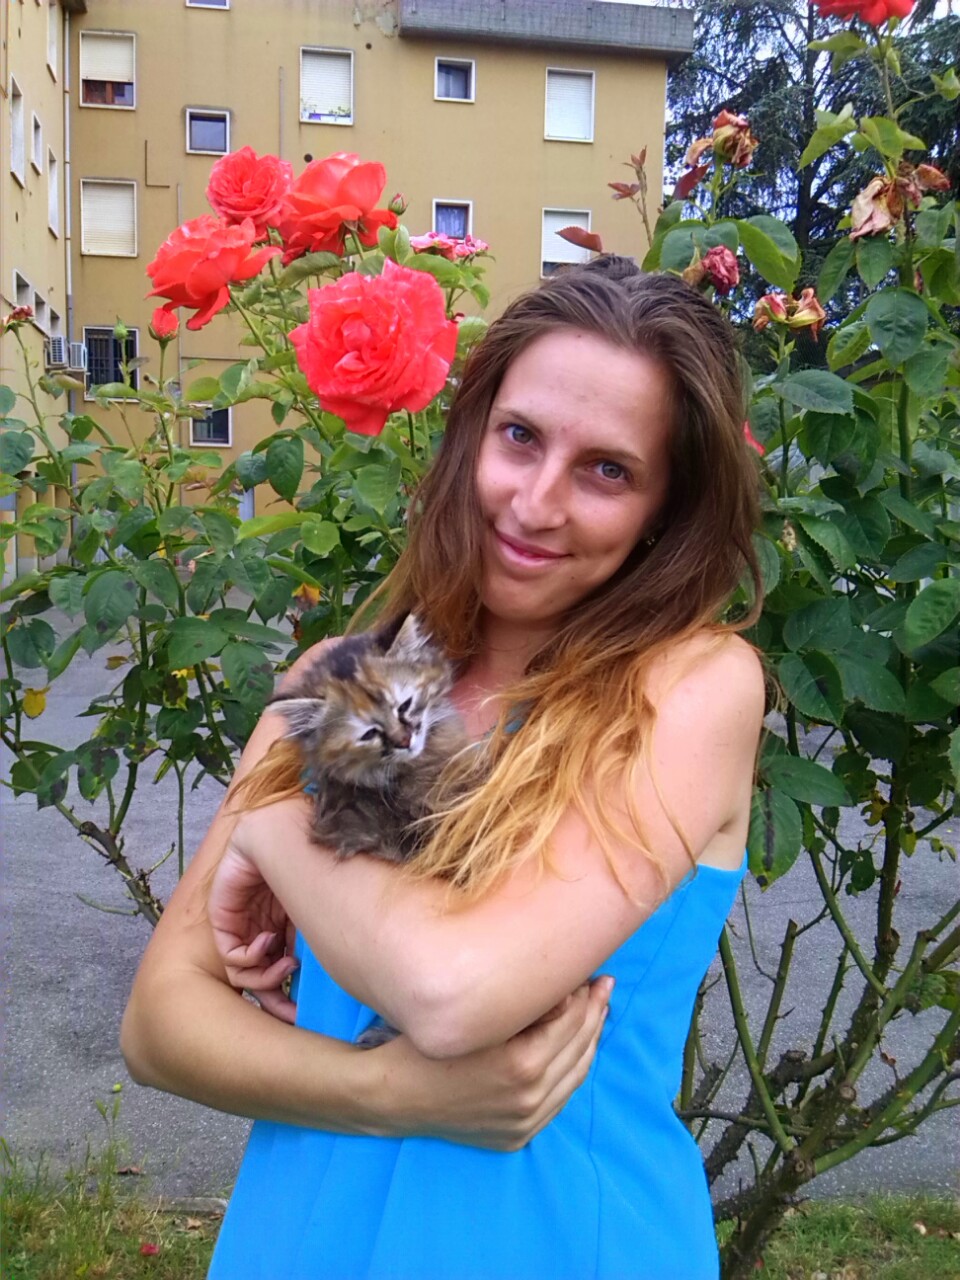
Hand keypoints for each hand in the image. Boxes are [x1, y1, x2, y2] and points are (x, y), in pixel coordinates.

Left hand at [208, 839, 298, 1023]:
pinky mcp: (223, 916)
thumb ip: (313, 944)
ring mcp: (242, 922)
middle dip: (274, 996)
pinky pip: (230, 953)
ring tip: (287, 965)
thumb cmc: (311, 868)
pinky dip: (250, 956)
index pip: (279, 967)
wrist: (287, 836)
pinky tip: (269, 943)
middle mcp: (262, 927)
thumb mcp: (315, 917)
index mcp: (283, 926)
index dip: (289, 994)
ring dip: (266, 976)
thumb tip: (327, 980)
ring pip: (244, 970)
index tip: (301, 1011)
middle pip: (259, 975)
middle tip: (291, 1010)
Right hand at [374, 977, 612, 1150]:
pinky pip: (559, 1099)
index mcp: (521, 1064)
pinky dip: (572, 1070)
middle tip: (603, 985)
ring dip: (589, 1041)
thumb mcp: (473, 1014)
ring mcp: (525, 1122)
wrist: (392, 1096)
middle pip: (580, 1047)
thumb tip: (561, 985)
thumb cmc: (426, 1043)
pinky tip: (574, 1049)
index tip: (588, 973)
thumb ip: (519, 1003)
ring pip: (576, 1075)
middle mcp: (530, 1098)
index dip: (584, 994)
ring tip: (596, 1012)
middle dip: (594, 1013)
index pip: (571, 1022)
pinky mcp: (518, 1136)